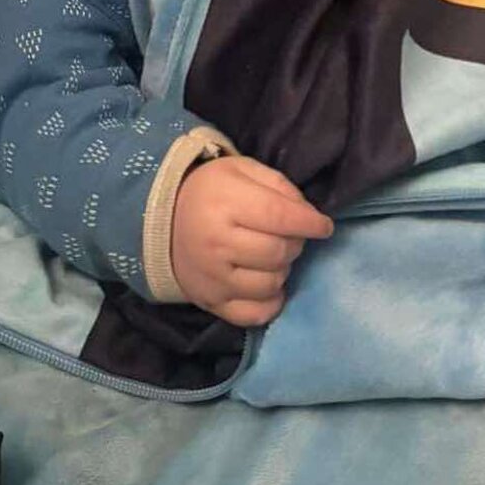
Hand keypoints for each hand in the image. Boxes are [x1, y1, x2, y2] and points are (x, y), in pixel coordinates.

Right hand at [171, 155, 333, 325]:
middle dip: (296, 243)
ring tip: (273, 255)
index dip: (309, 223)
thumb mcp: (243, 170)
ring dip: (283, 269)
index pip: (279, 217)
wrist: (160, 218)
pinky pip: (254, 315)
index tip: (323, 226)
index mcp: (225, 204)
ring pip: (271, 284)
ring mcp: (213, 279)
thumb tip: (309, 216)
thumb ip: (279, 187)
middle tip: (291, 235)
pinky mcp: (211, 303)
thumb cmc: (211, 190)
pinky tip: (268, 284)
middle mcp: (217, 245)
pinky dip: (271, 302)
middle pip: (278, 252)